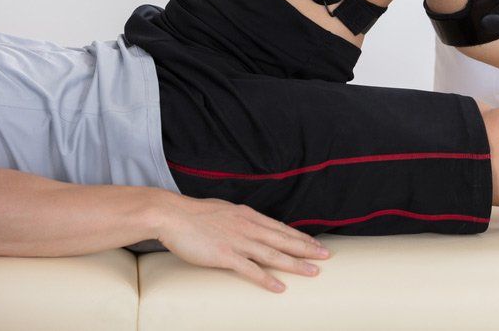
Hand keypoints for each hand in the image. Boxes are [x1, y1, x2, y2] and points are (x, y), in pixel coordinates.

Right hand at [154, 193, 330, 292]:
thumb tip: (247, 223)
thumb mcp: (224, 210)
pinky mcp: (225, 255)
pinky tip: (279, 288)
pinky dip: (266, 279)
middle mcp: (248, 227)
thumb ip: (238, 219)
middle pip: (283, 239)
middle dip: (307, 249)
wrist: (171, 215)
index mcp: (248, 216)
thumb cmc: (194, 213)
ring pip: (273, 254)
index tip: (315, 244)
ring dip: (295, 264)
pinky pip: (250, 270)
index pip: (280, 228)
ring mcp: (238, 241)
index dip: (300, 237)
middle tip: (326, 256)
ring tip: (313, 272)